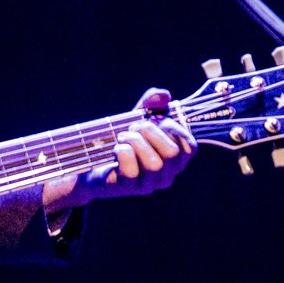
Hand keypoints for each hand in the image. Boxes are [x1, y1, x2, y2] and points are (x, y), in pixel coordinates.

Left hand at [42, 88, 195, 213]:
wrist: (94, 159)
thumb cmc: (126, 139)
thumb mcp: (140, 117)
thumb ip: (152, 103)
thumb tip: (162, 94)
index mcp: (176, 159)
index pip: (189, 147)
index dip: (173, 129)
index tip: (157, 121)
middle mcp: (167, 175)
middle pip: (172, 153)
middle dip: (151, 132)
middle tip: (135, 127)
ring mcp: (149, 184)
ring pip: (154, 164)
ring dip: (135, 141)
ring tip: (123, 136)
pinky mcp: (128, 188)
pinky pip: (131, 170)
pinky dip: (122, 152)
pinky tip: (116, 148)